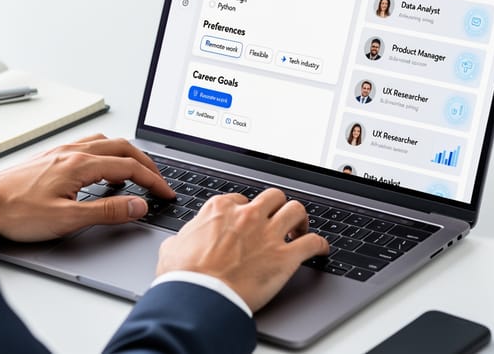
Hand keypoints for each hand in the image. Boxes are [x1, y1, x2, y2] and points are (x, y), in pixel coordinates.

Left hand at [0, 134, 173, 241]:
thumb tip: (137, 205)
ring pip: (106, 143)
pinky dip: (106, 154)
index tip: (165, 193)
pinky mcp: (51, 157)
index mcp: (80, 164)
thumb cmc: (17, 212)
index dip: (153, 181)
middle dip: (146, 164)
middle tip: (158, 181)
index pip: (129, 168)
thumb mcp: (68, 219)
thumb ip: (107, 210)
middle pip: (122, 148)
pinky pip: (89, 146)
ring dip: (126, 156)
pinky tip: (102, 170)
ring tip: (136, 174)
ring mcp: (61, 152)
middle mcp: (72, 152)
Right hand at [156, 189, 328, 311]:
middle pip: (273, 197)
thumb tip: (180, 241)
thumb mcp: (173, 247)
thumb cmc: (184, 275)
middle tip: (277, 219)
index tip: (248, 220)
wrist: (199, 296)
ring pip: (296, 210)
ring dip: (300, 219)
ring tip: (300, 229)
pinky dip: (320, 245)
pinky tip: (321, 250)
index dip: (246, 210)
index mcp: (220, 210)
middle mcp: (248, 216)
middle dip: (277, 207)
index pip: (241, 199)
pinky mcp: (285, 257)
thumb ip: (183, 238)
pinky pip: (313, 242)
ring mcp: (268, 234)